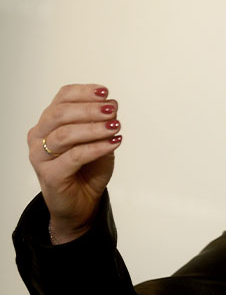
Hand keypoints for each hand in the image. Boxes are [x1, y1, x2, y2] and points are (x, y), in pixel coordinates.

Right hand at [27, 84, 122, 242]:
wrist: (82, 202)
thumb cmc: (89, 168)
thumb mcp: (99, 140)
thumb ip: (103, 123)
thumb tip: (112, 104)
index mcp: (49, 122)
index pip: (62, 98)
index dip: (84, 92)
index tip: (105, 92)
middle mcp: (40, 136)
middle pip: (60, 114)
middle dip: (88, 109)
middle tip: (112, 109)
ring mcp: (41, 156)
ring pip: (64, 134)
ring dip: (93, 128)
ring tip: (116, 126)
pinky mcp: (50, 175)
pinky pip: (74, 156)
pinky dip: (96, 147)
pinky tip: (114, 143)